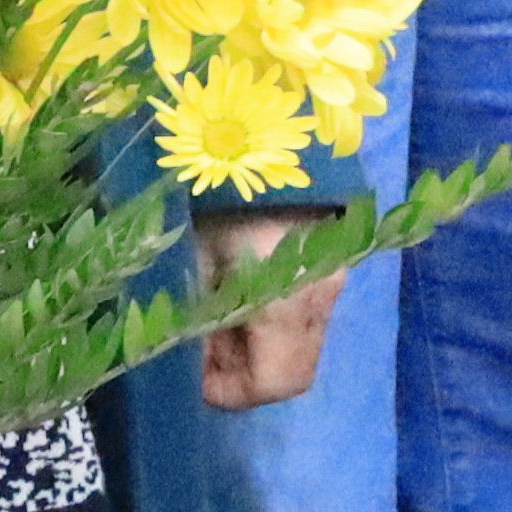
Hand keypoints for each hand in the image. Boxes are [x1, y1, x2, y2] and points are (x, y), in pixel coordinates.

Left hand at [195, 207, 352, 409]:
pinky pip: (303, 308)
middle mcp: (322, 297)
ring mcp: (334, 275)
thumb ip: (190, 320)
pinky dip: (270, 314)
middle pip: (291, 367)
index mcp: (287, 304)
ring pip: (299, 339)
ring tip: (210, 305)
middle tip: (195, 340)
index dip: (230, 392)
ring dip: (254, 341)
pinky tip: (236, 282)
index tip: (191, 373)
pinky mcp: (333, 256)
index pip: (276, 384)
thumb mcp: (188, 258)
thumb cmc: (211, 191)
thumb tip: (178, 363)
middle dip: (240, 368)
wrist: (265, 119)